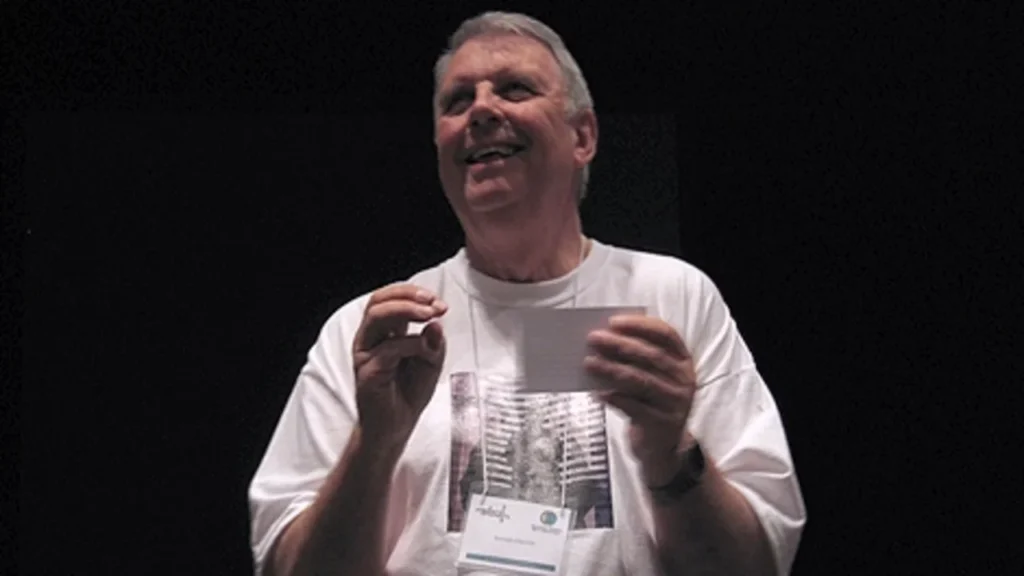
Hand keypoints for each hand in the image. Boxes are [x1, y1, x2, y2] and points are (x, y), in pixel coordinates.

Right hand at [352, 284, 447, 449]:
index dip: (413, 294)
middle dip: (408, 295)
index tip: (440, 304)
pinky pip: (388, 348)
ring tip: (429, 314)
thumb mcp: (431, 363)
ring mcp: (365, 353)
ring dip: (406, 310)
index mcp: (383, 332)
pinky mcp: (367, 371)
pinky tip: (425, 351)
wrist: (395, 428)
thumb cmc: (409, 393)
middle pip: (378, 300)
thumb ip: (434, 342)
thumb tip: (436, 323)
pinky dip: (411, 343)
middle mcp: (370, 338)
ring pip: (376, 316)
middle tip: (434, 303)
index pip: (389, 298)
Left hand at [584, 315, 695, 485]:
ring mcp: (676, 403)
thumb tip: (603, 341)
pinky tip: (597, 392)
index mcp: (683, 361)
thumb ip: (637, 360)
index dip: (641, 325)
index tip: (614, 321)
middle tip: (593, 338)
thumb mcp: (653, 378)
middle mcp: (684, 380)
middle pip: (651, 356)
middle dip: (619, 344)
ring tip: (588, 362)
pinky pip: (634, 407)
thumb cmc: (651, 403)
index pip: (666, 334)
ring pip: (640, 380)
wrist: (663, 447)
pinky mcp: (662, 423)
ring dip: (611, 369)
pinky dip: (613, 397)